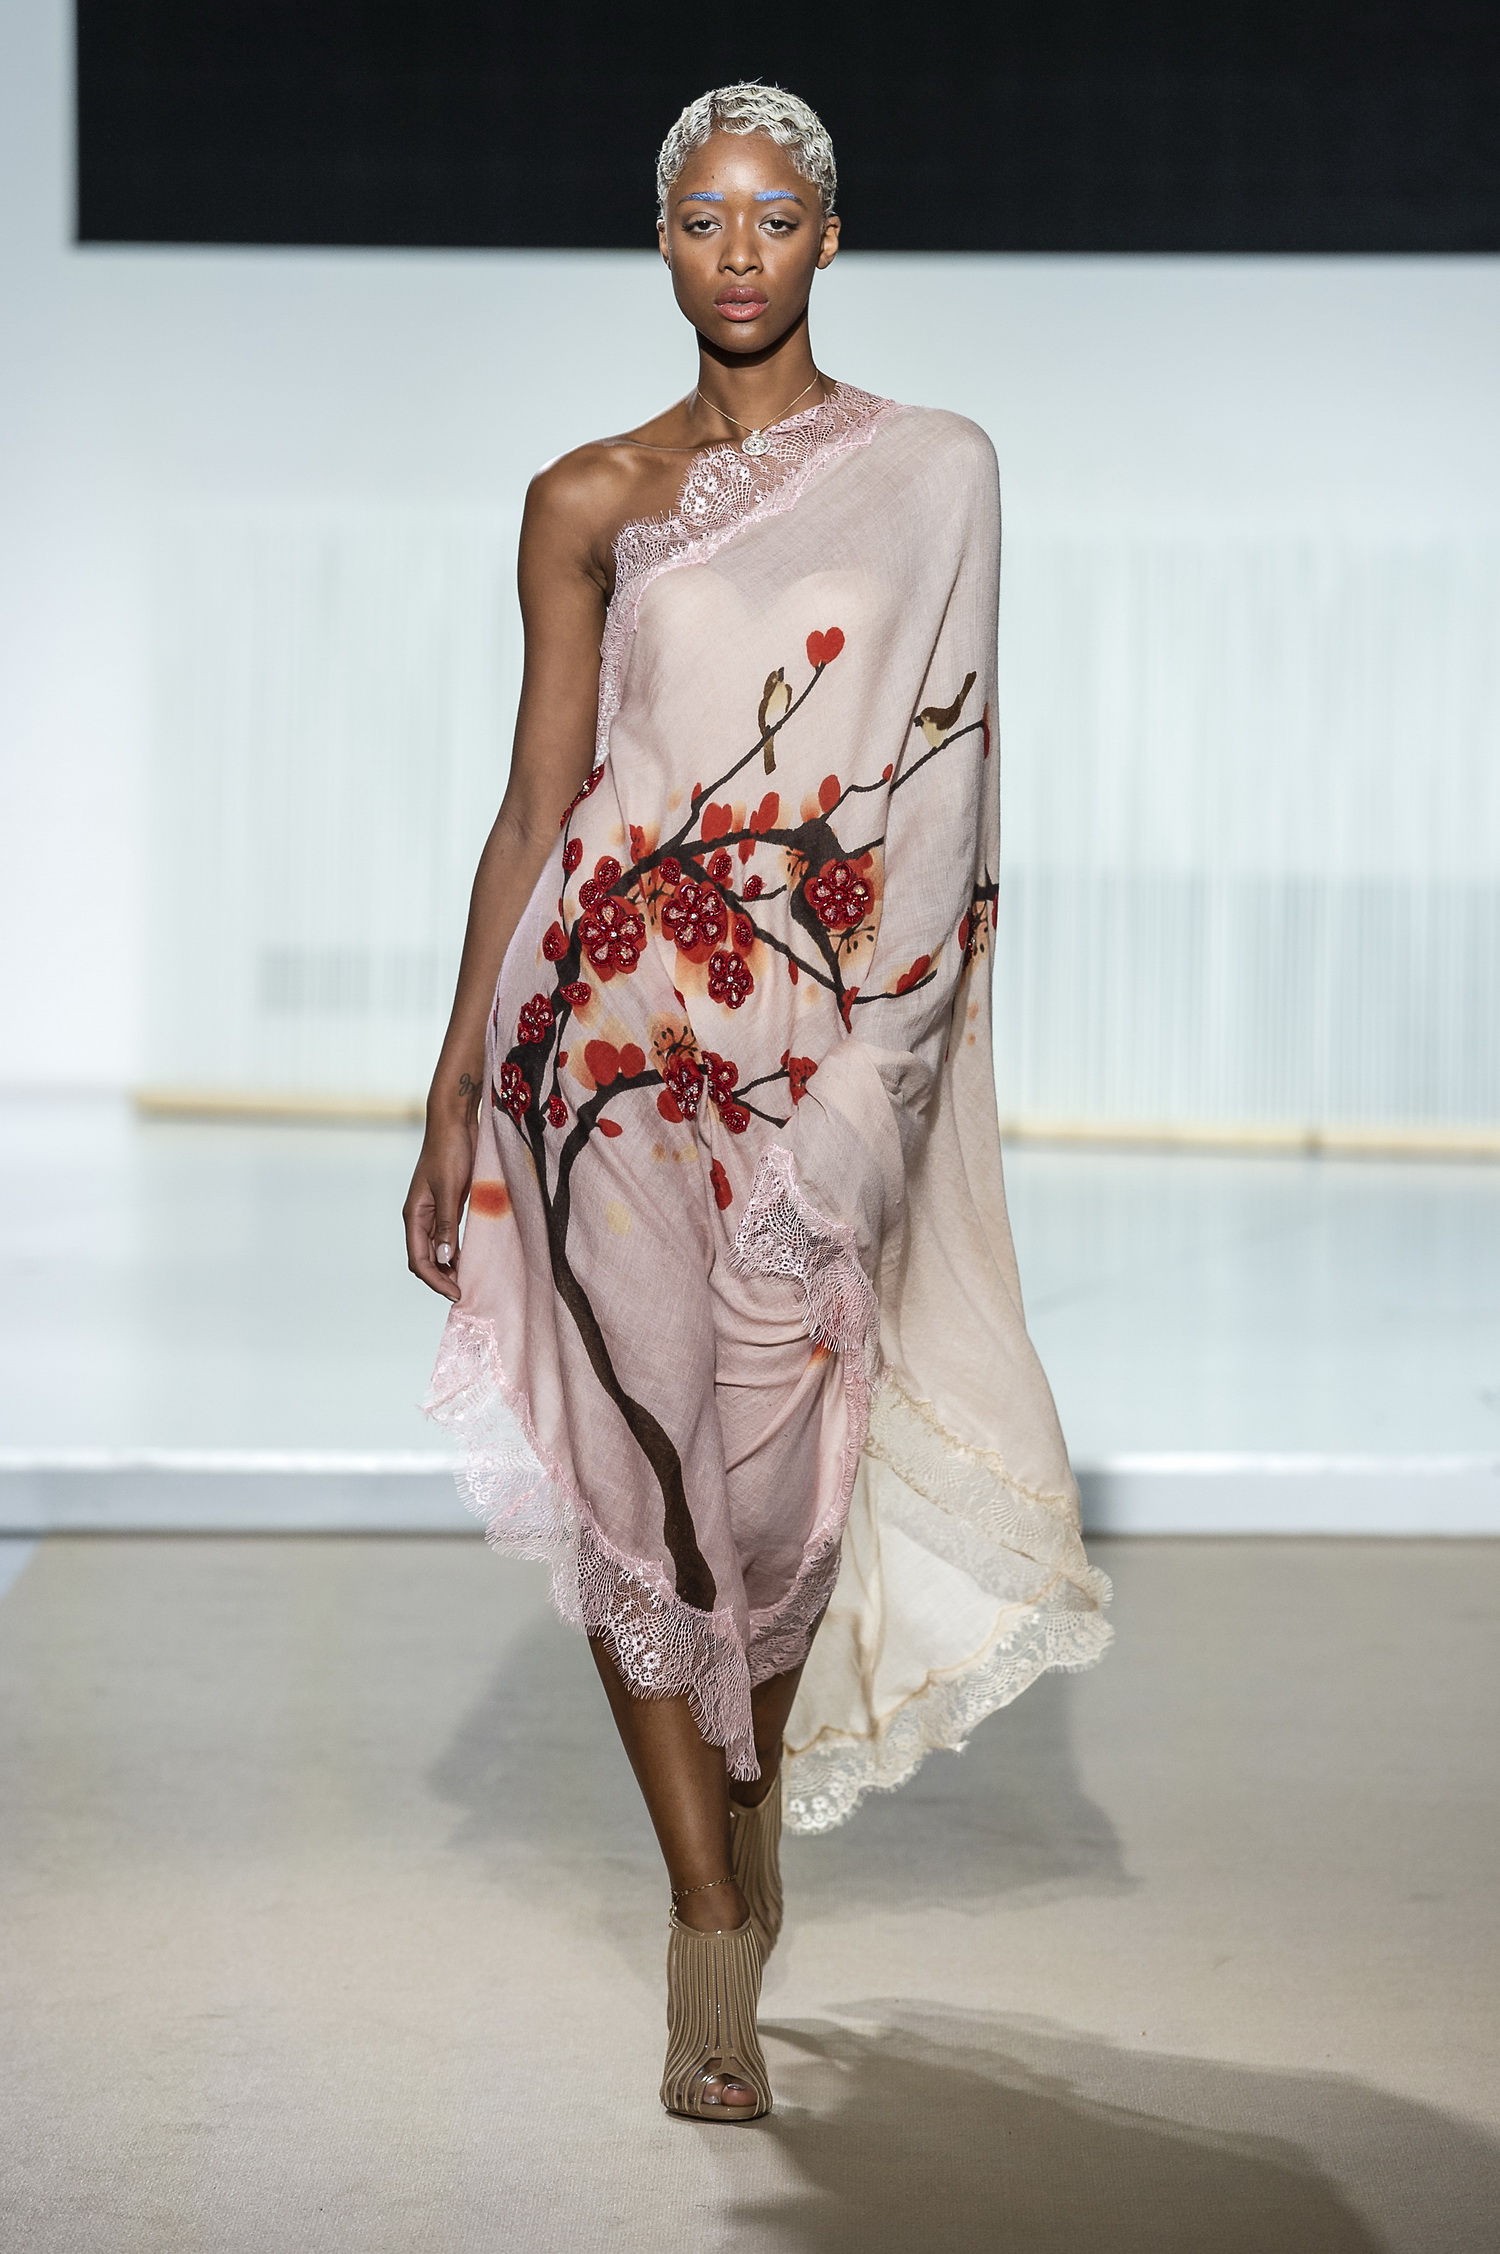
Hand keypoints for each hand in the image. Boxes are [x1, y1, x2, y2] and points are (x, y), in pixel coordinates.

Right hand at [403, 1099, 479, 1301]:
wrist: (455, 1122)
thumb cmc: (450, 1151)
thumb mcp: (451, 1189)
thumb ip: (447, 1224)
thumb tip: (444, 1258)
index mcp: (414, 1215)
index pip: (419, 1259)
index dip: (435, 1280)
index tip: (456, 1293)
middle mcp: (420, 1216)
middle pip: (424, 1259)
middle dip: (440, 1278)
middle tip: (464, 1292)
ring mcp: (433, 1211)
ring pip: (436, 1250)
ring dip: (448, 1267)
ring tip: (467, 1280)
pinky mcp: (448, 1204)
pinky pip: (447, 1236)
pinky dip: (456, 1250)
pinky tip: (470, 1258)